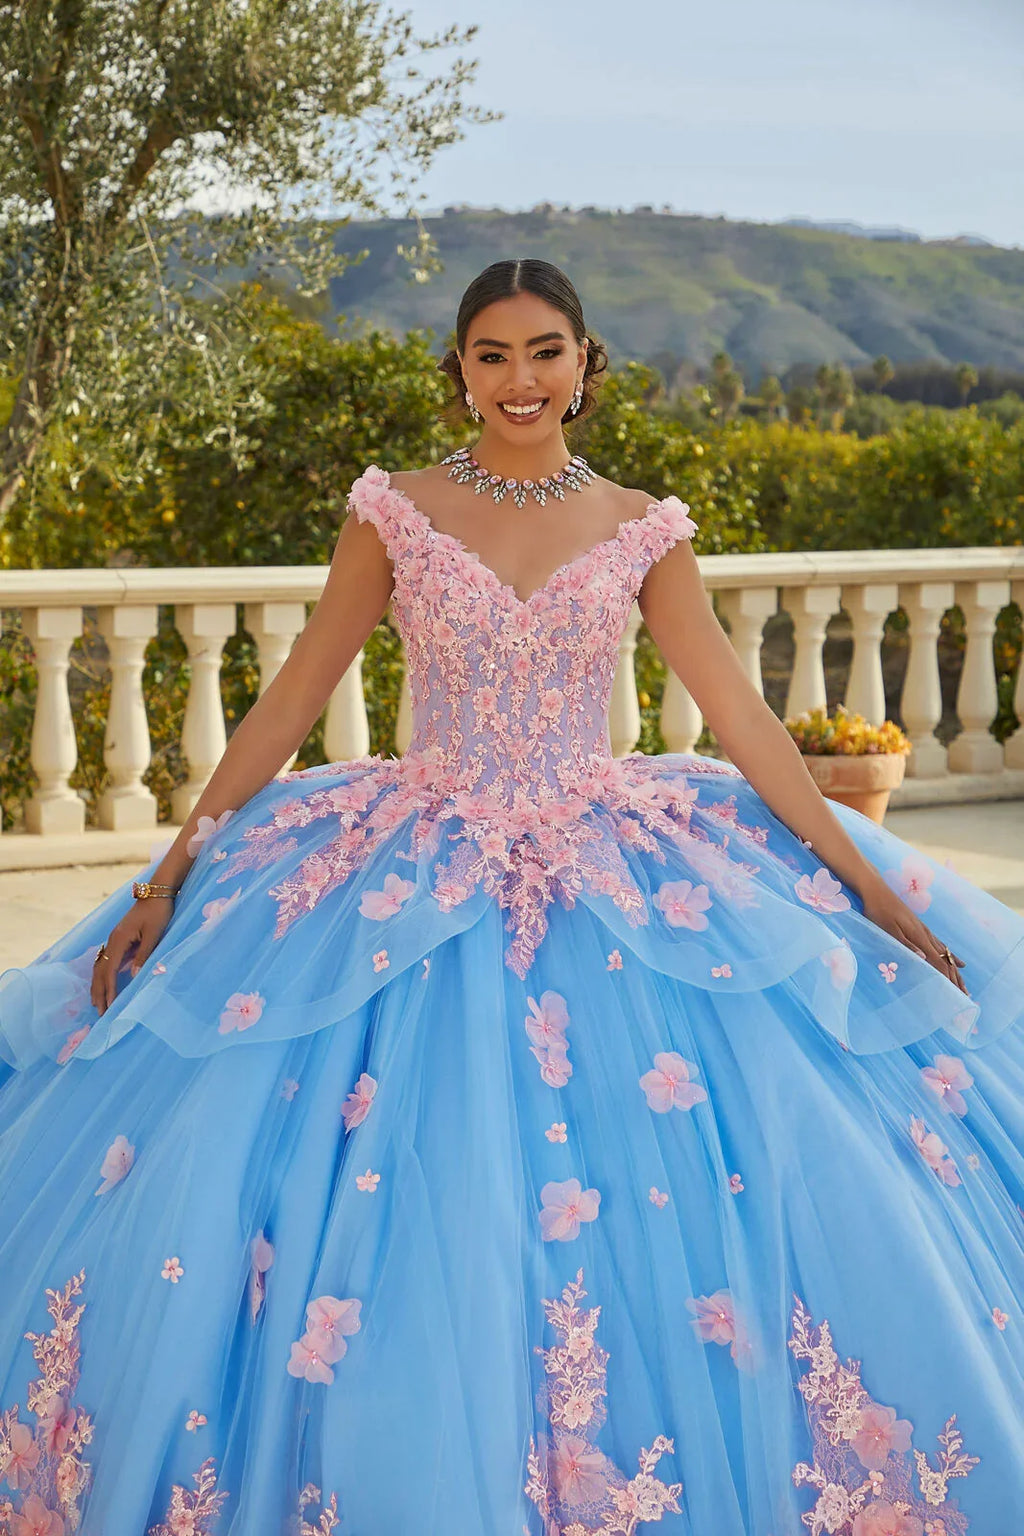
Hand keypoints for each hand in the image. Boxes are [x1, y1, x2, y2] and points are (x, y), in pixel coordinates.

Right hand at [90, 897, 174, 1013]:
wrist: (156, 891)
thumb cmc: (158, 912)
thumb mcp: (154, 934)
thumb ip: (143, 955)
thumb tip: (134, 976)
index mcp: (119, 940)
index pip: (109, 971)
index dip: (108, 990)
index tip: (109, 1006)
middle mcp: (112, 940)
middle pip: (100, 970)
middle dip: (99, 992)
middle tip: (100, 1012)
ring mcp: (114, 938)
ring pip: (101, 965)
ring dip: (98, 984)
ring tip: (98, 1001)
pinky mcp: (120, 937)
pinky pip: (106, 960)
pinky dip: (103, 974)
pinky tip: (105, 982)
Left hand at [860, 881, 967, 995]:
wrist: (876, 890)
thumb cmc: (878, 910)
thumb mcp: (888, 929)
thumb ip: (905, 944)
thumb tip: (924, 958)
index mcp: (919, 937)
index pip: (938, 962)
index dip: (947, 979)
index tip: (956, 994)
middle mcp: (926, 935)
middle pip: (946, 961)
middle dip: (956, 979)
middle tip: (966, 996)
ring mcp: (925, 931)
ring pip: (946, 955)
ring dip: (956, 971)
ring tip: (964, 985)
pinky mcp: (921, 928)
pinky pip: (941, 946)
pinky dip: (952, 957)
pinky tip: (959, 962)